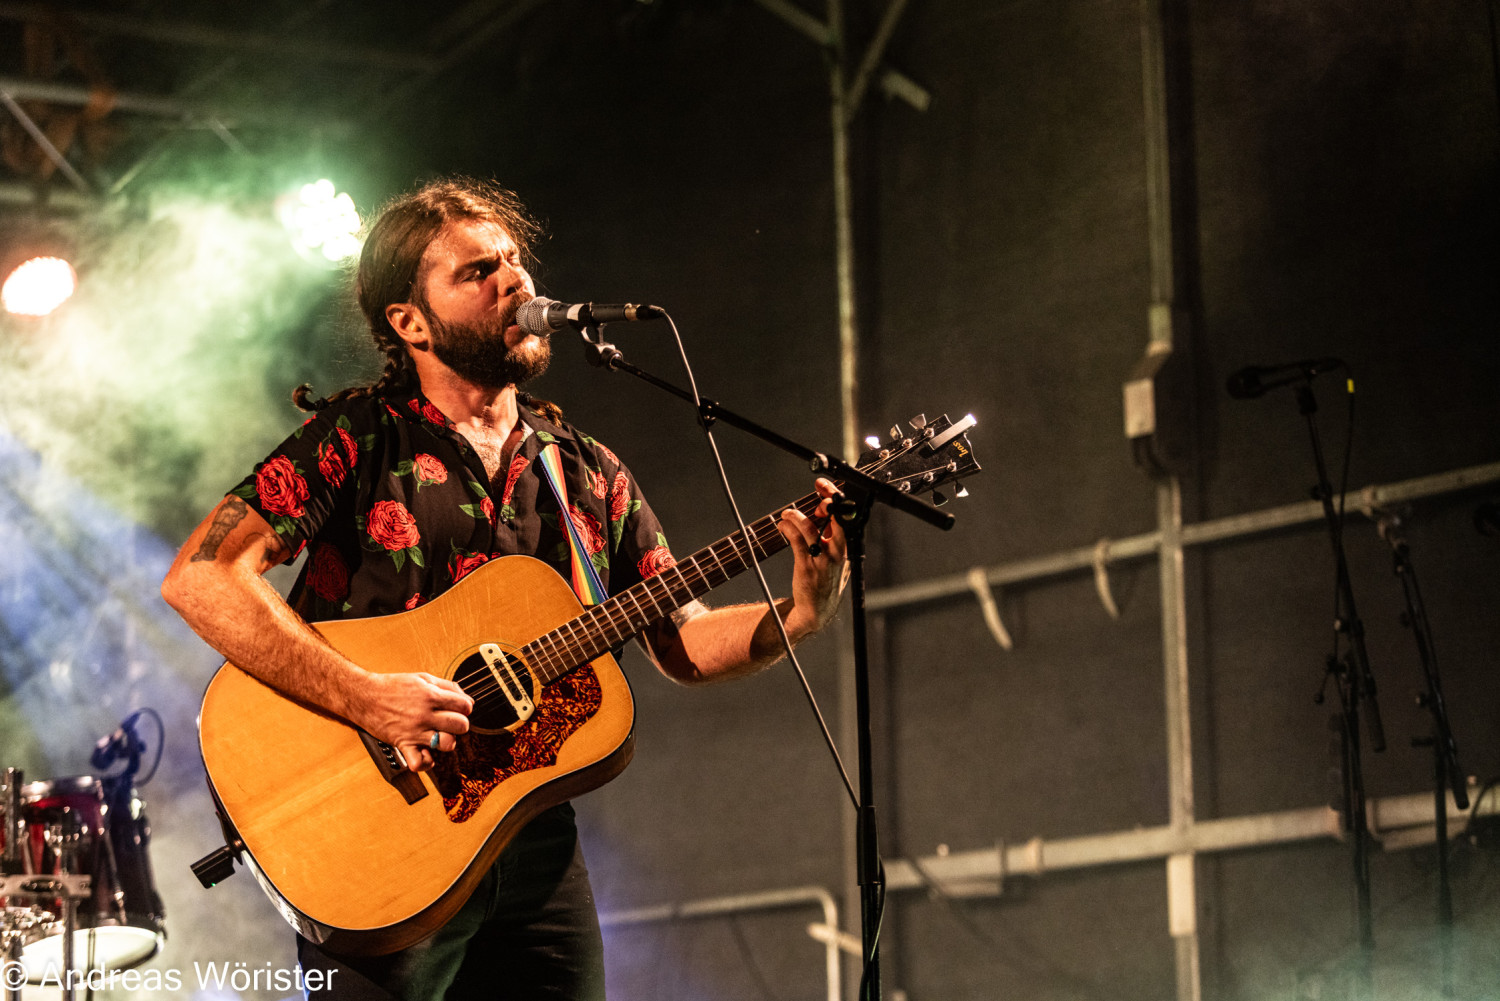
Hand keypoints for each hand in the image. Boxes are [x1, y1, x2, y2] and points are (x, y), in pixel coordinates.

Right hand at [354, 672, 473, 772]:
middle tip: (450, 722)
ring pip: (447, 745)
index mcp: (431, 696)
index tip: (458, 708)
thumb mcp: (423, 678)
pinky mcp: (403, 745)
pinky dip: (426, 761)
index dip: (465, 707)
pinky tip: (426, 752)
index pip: (465, 706)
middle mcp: (425, 715)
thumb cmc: (393, 687)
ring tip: (439, 735)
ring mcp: (414, 732)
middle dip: (460, 724)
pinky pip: (420, 763)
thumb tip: (468, 700)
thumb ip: (448, 686)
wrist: (364, 696)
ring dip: (446, 741)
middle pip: (461, 726)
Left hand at [777, 477, 850, 639]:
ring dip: (797, 516)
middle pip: (836, 519)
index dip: (835, 499)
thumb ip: (831, 535)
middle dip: (825, 501)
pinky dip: (788, 529)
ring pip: (810, 529)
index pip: (845, 517)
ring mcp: (823, 560)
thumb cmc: (826, 581)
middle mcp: (838, 552)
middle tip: (815, 492)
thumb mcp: (836, 558)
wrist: (817, 610)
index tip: (824, 487)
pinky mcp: (807, 567)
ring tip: (787, 513)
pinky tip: (783, 525)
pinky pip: (797, 542)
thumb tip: (822, 510)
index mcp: (847, 548)